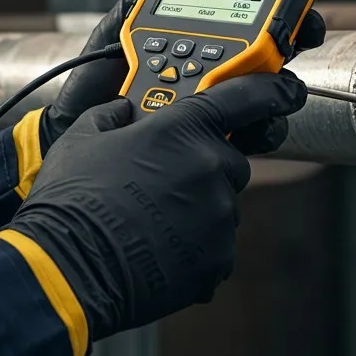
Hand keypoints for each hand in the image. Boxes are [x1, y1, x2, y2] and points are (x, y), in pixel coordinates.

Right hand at [4, 71, 307, 343]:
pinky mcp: (217, 259)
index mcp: (181, 129)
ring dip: (195, 208)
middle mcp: (210, 168)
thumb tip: (123, 112)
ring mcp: (218, 216)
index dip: (270, 89)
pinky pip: (214, 245)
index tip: (285, 90)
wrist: (70, 266)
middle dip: (201, 166)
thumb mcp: (81, 138)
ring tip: (148, 221)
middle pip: (228, 160)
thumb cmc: (73, 199)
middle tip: (161, 180)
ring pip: (220, 205)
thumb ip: (112, 115)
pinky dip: (193, 246)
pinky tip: (155, 249)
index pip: (244, 98)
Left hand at [39, 0, 326, 152]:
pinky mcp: (212, 138)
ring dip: (278, 91)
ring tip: (263, 85)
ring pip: (272, 96)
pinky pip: (251, 132)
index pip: (259, 14)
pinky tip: (246, 124)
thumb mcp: (129, 16)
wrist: (76, 123)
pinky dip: (258, 128)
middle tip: (295, 37)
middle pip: (278, 53)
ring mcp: (218, 103)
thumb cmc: (99, 72)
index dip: (288, 4)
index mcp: (206, 34)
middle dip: (296, 40)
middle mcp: (220, 67)